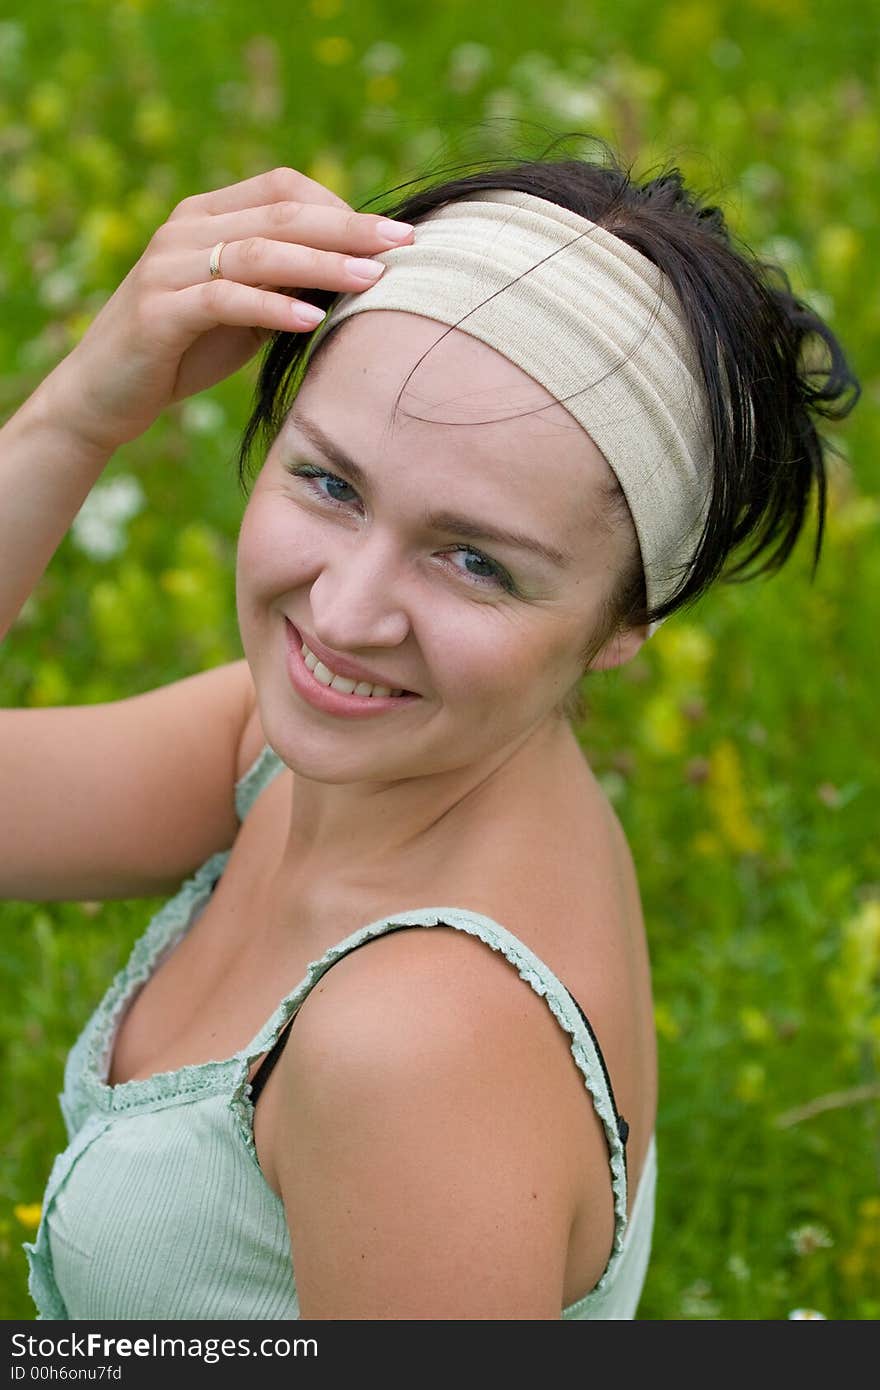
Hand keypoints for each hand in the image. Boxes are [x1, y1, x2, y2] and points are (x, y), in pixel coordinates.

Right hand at [45, 167, 413, 451]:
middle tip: (403, 243)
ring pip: (257, 252)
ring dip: (322, 263)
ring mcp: (167, 267)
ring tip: (372, 280)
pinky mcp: (158, 311)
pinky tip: (313, 318)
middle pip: (280, 214)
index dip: (340, 205)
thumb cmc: (183, 352)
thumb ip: (286, 285)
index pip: (282, 188)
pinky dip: (273, 307)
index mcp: (206, 216)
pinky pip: (225, 300)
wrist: (105, 394)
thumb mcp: (244, 311)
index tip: (391, 234)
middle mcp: (184, 229)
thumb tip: (359, 274)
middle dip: (348, 228)